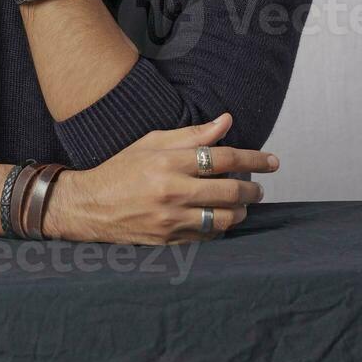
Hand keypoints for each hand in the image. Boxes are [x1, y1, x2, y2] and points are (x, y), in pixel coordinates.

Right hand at [43, 112, 278, 244]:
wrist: (89, 206)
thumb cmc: (121, 169)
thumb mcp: (152, 143)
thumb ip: (192, 135)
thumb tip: (227, 121)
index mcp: (169, 162)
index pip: (223, 157)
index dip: (254, 158)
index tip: (272, 161)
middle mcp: (172, 191)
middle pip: (230, 190)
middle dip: (252, 188)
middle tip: (257, 187)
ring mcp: (170, 219)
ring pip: (224, 218)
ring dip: (240, 210)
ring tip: (241, 204)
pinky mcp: (169, 240)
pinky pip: (208, 236)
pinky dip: (220, 227)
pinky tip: (219, 218)